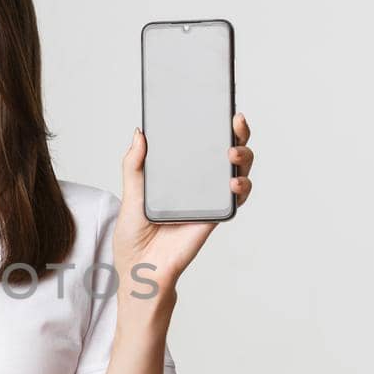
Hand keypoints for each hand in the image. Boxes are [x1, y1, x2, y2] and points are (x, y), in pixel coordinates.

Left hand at [116, 112, 253, 298]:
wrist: (140, 269)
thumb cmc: (134, 235)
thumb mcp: (130, 194)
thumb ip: (135, 166)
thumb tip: (140, 133)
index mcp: (179, 173)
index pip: (200, 143)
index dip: (212, 123)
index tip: (217, 104)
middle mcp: (198, 183)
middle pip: (226, 151)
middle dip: (236, 132)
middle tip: (234, 120)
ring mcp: (209, 199)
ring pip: (238, 170)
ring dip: (243, 157)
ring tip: (232, 152)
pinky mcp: (215, 216)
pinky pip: (236, 199)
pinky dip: (240, 187)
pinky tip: (233, 181)